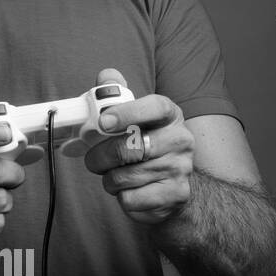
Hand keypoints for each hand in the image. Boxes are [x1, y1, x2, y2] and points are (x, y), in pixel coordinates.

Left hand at [84, 68, 195, 224]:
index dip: (128, 112)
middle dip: (100, 157)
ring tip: (116, 175)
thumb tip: (106, 76)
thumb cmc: (146, 147)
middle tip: (94, 160)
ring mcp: (181, 169)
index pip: (155, 106)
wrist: (173, 186)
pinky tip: (130, 191)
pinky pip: (131, 199)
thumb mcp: (135, 118)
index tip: (103, 120)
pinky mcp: (176, 196)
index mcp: (170, 116)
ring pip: (124, 177)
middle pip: (128, 148)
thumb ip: (117, 95)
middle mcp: (181, 140)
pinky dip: (121, 198)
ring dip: (109, 179)